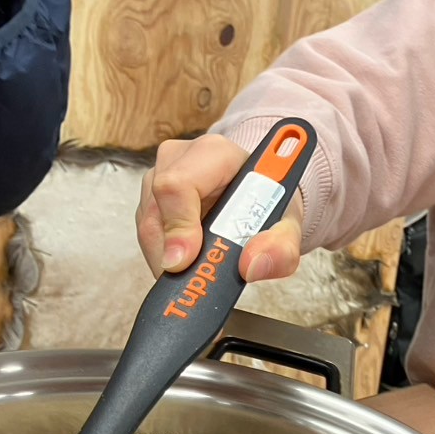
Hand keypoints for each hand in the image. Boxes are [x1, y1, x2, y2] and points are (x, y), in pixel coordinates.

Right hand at [136, 134, 304, 279]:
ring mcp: (159, 177)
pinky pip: (147, 235)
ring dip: (167, 259)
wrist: (258, 197)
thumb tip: (251, 266)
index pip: (178, 185)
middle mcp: (179, 159)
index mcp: (214, 153)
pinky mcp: (150, 199)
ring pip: (148, 228)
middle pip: (156, 211)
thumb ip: (280, 247)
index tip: (184, 261)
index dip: (178, 226)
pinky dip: (164, 257)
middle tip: (192, 279)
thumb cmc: (267, 203)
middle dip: (171, 253)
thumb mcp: (287, 226)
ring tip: (196, 273)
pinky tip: (187, 264)